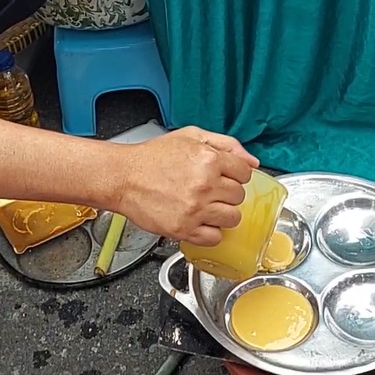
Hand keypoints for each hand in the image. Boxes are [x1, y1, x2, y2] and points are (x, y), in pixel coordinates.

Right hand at [111, 127, 259, 245]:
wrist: (122, 177)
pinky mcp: (184, 229)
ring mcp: (195, 209)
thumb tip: (252, 162)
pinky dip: (209, 232)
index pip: (245, 173)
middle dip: (226, 193)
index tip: (225, 177)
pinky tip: (198, 220)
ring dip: (221, 213)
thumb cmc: (152, 157)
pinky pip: (214, 238)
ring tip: (205, 206)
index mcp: (209, 159)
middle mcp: (205, 184)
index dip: (234, 174)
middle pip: (239, 196)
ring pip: (232, 218)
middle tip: (209, 190)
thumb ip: (226, 144)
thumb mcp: (190, 136)